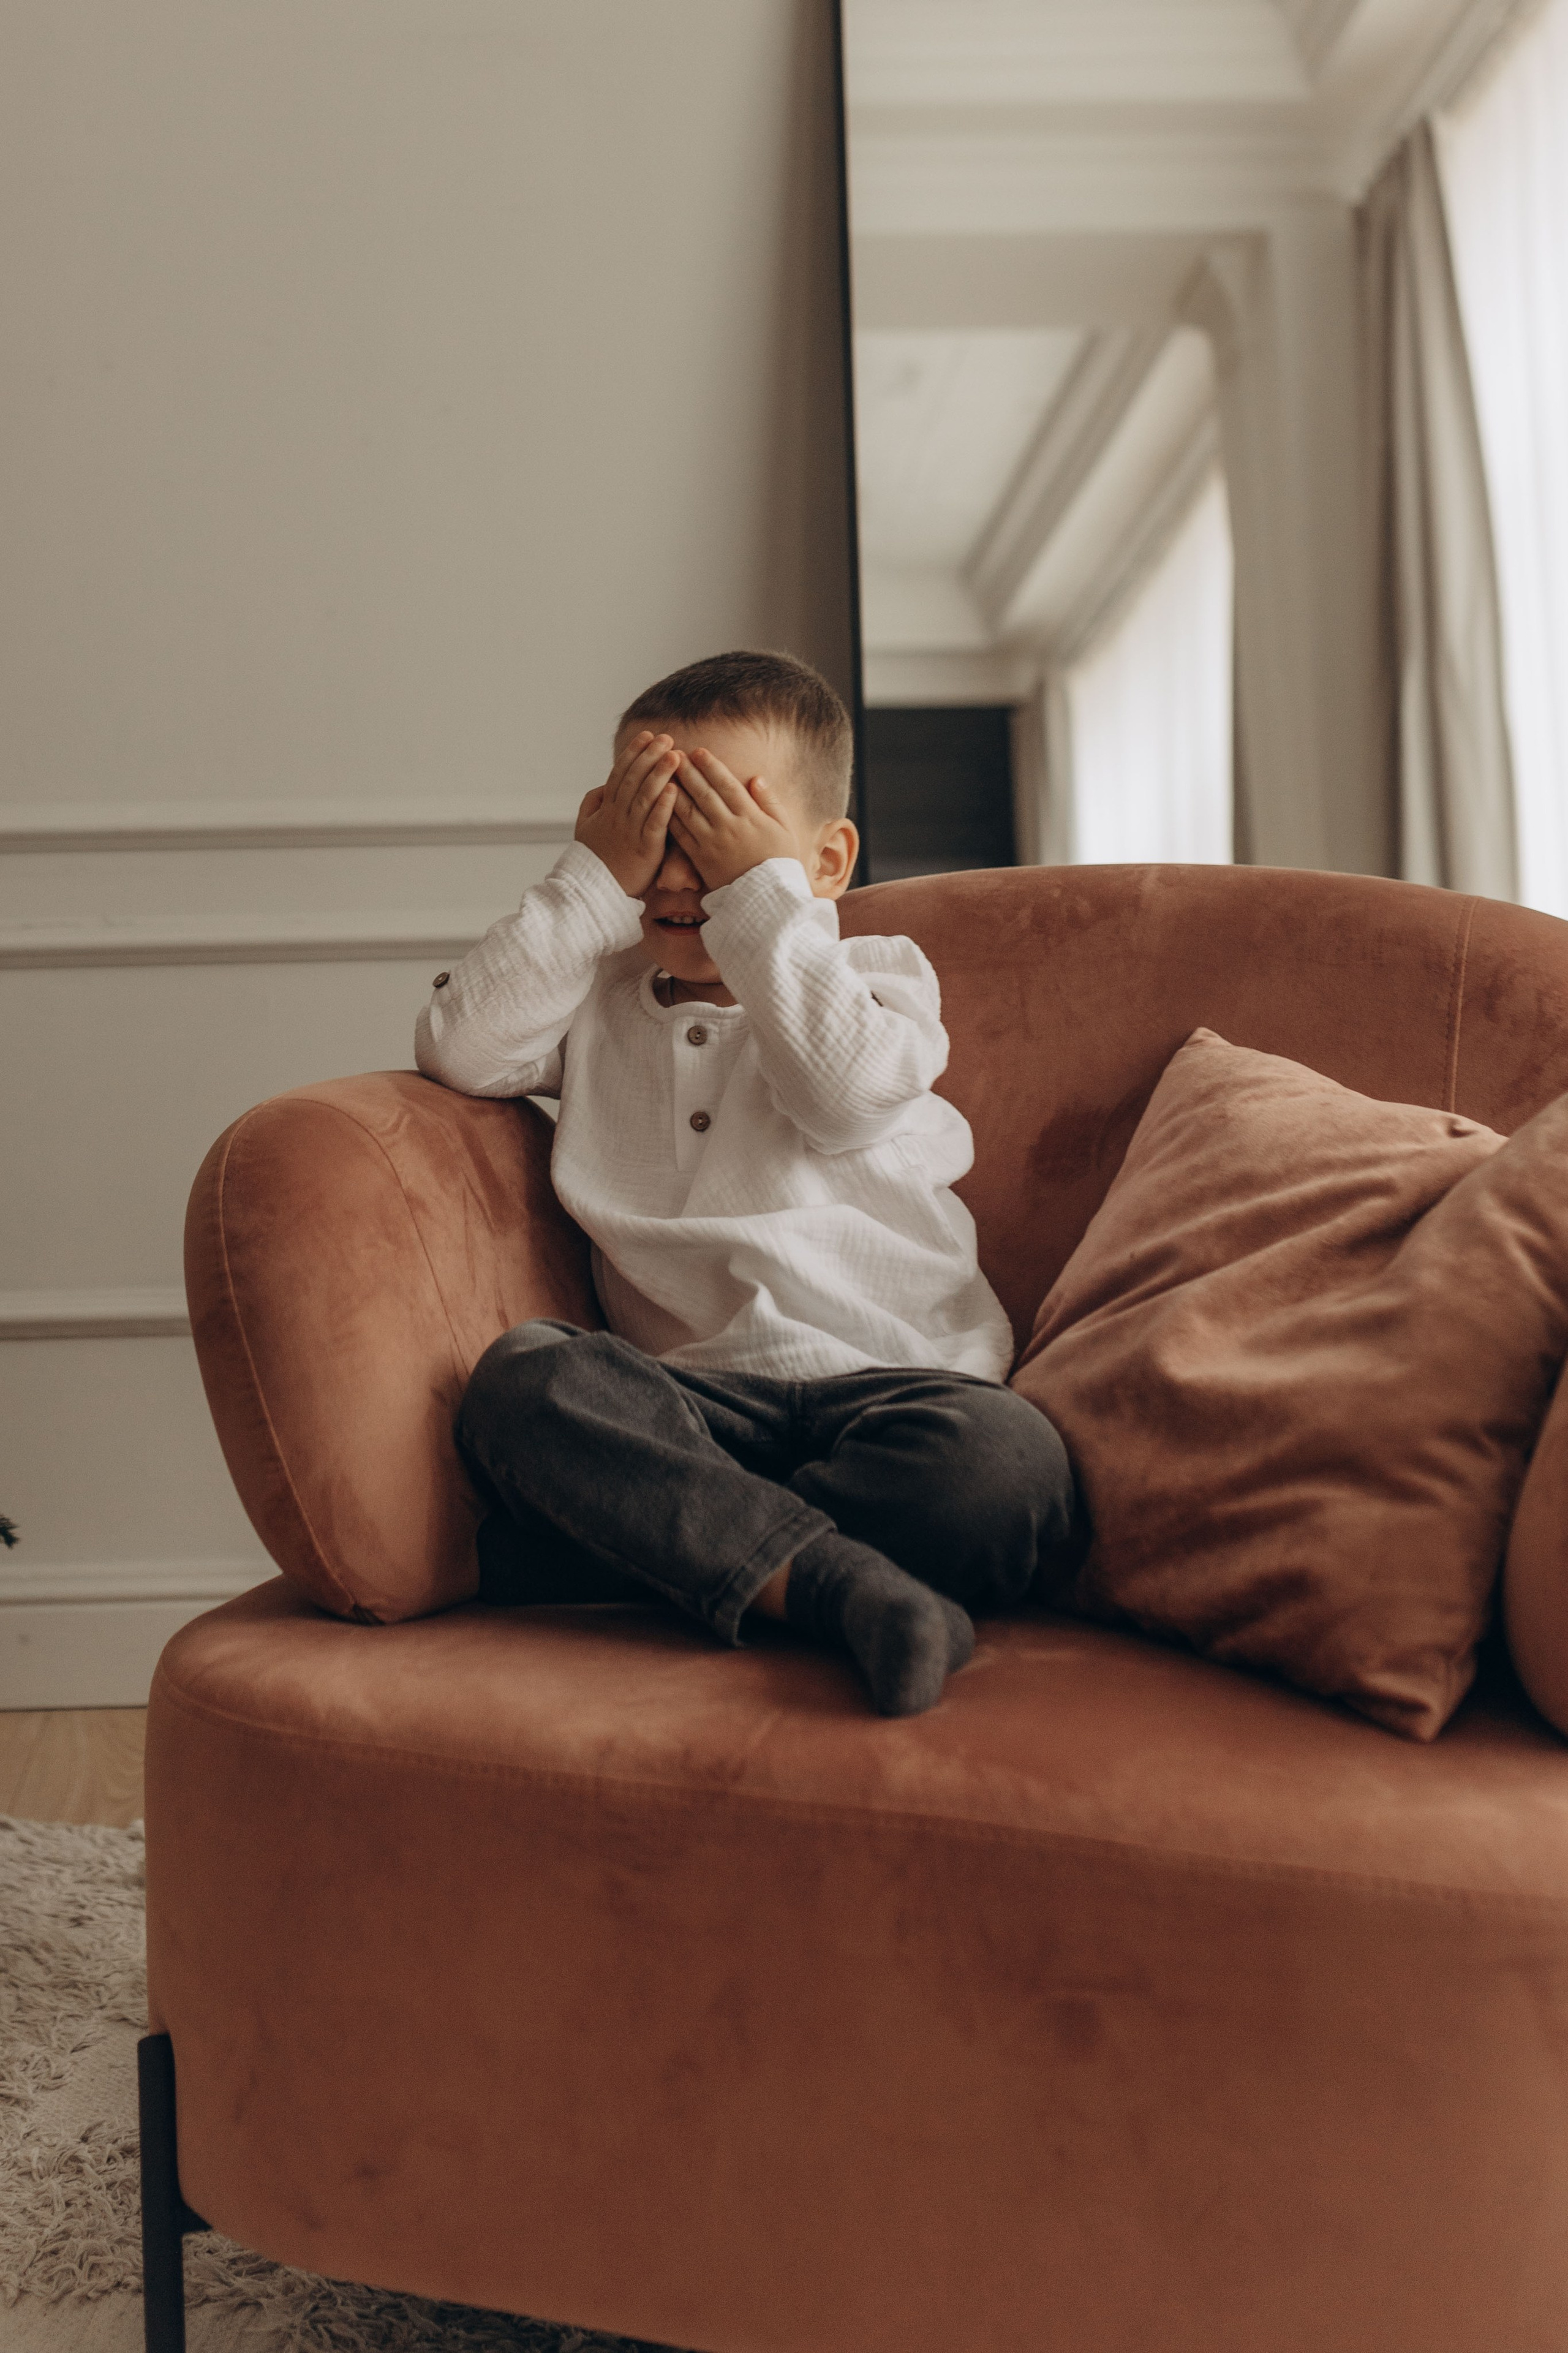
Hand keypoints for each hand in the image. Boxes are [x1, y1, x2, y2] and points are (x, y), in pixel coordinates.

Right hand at [574, 731, 679, 898]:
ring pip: (644, 798)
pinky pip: (654, 824)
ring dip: (659, 775)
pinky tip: (674, 790)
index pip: (620, 774)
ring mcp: (630, 832)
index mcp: (607, 810)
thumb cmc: (595, 860)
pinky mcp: (644, 849)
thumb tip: (602, 786)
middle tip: (666, 738)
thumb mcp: (585, 828)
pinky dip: (663, 806)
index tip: (646, 735)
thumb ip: (592, 803)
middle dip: (649, 756)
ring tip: (674, 756)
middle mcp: (618, 817)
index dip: (633, 753)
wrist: (595, 893)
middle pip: (633, 780)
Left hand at [668, 749, 798, 890]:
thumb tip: (756, 778)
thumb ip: (770, 802)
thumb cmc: (780, 863)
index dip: (711, 766)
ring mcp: (712, 843)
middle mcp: (728, 827)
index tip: (699, 752)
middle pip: (704, 793)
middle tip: (674, 754)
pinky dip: (671, 817)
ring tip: (664, 773)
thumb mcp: (784, 829)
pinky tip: (662, 804)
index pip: (727, 785)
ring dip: (675, 790)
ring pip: (689, 811)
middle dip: (688, 772)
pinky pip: (682, 835)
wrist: (768, 901)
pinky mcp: (701, 859)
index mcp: (750, 817)